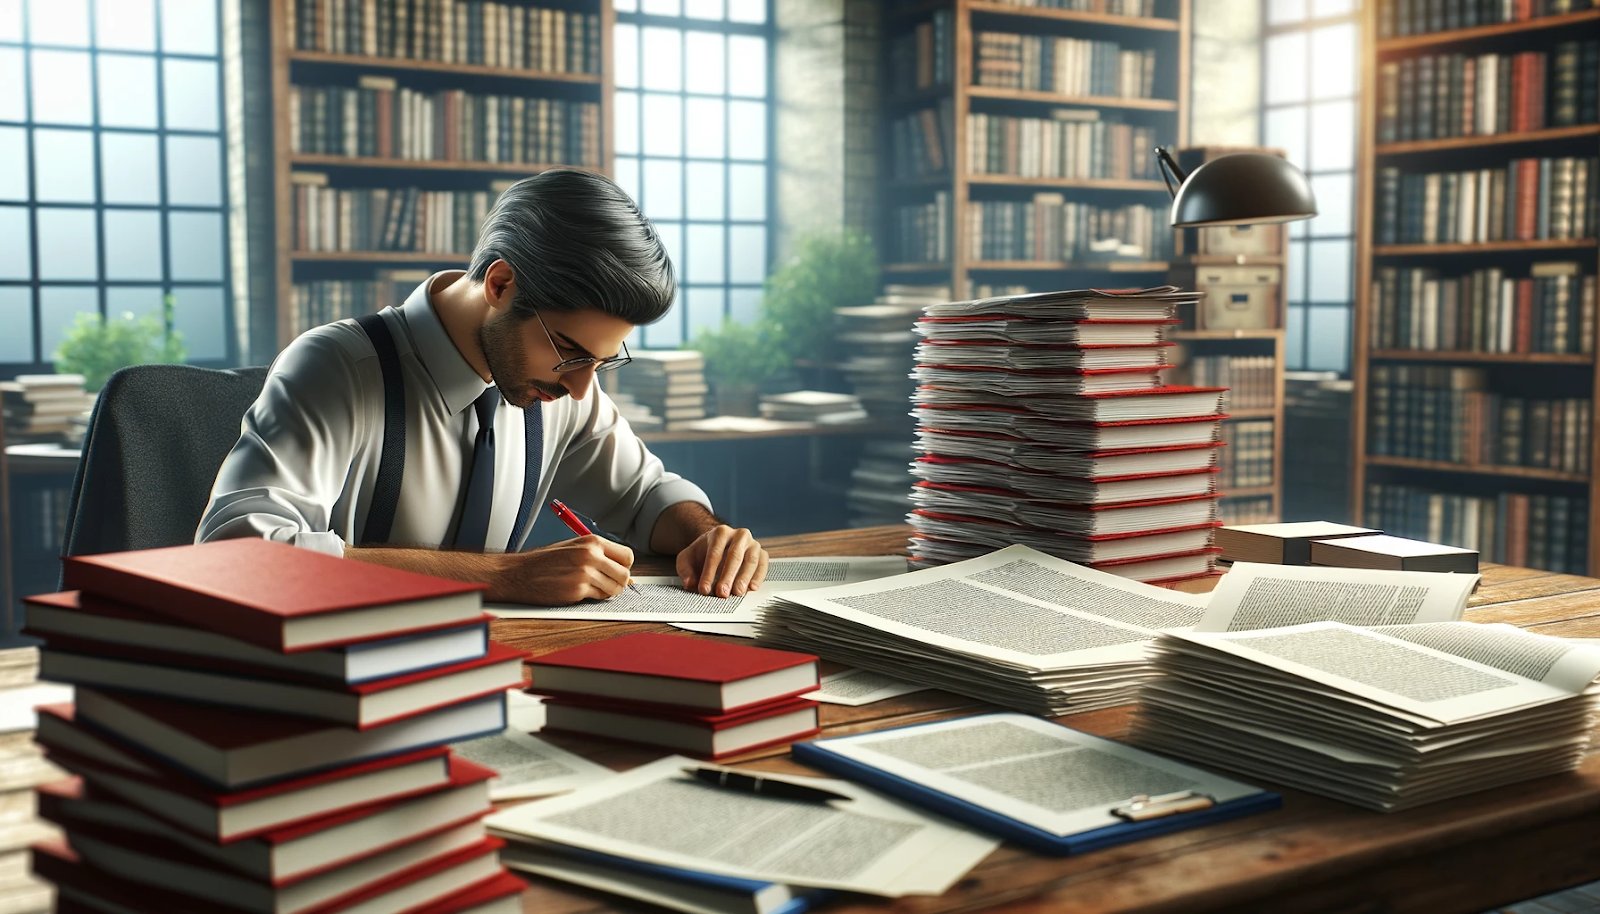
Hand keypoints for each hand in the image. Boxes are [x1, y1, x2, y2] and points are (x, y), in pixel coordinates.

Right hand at [493, 535, 633, 604]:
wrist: (518, 573)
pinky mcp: (577, 591)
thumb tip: (626, 577)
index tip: (617, 571)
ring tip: (592, 588)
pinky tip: (579, 591)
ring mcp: (584, 574)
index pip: (627, 556)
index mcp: (592, 542)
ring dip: (607, 592)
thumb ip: (600, 558)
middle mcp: (590, 556)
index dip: (625, 566)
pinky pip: (598, 597)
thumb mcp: (574, 548)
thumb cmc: (545, 561)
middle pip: (625, 575)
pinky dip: (592, 597)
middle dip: (620, 582)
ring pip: (614, 589)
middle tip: (608, 584)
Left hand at [676, 525, 768, 596]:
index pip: (714, 553)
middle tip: (722, 593)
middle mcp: (739, 535)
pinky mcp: (762, 554)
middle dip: (728, 576)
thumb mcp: (688, 558)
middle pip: (734, 555)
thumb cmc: (704, 552)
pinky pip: (762, 565)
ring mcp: (753, 544)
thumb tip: (689, 583)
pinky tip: (752, 588)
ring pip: (751, 560)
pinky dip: (758, 577)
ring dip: (744, 578)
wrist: (720, 545)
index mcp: (720, 532)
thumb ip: (685, 570)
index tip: (704, 589)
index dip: (708, 572)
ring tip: (737, 592)